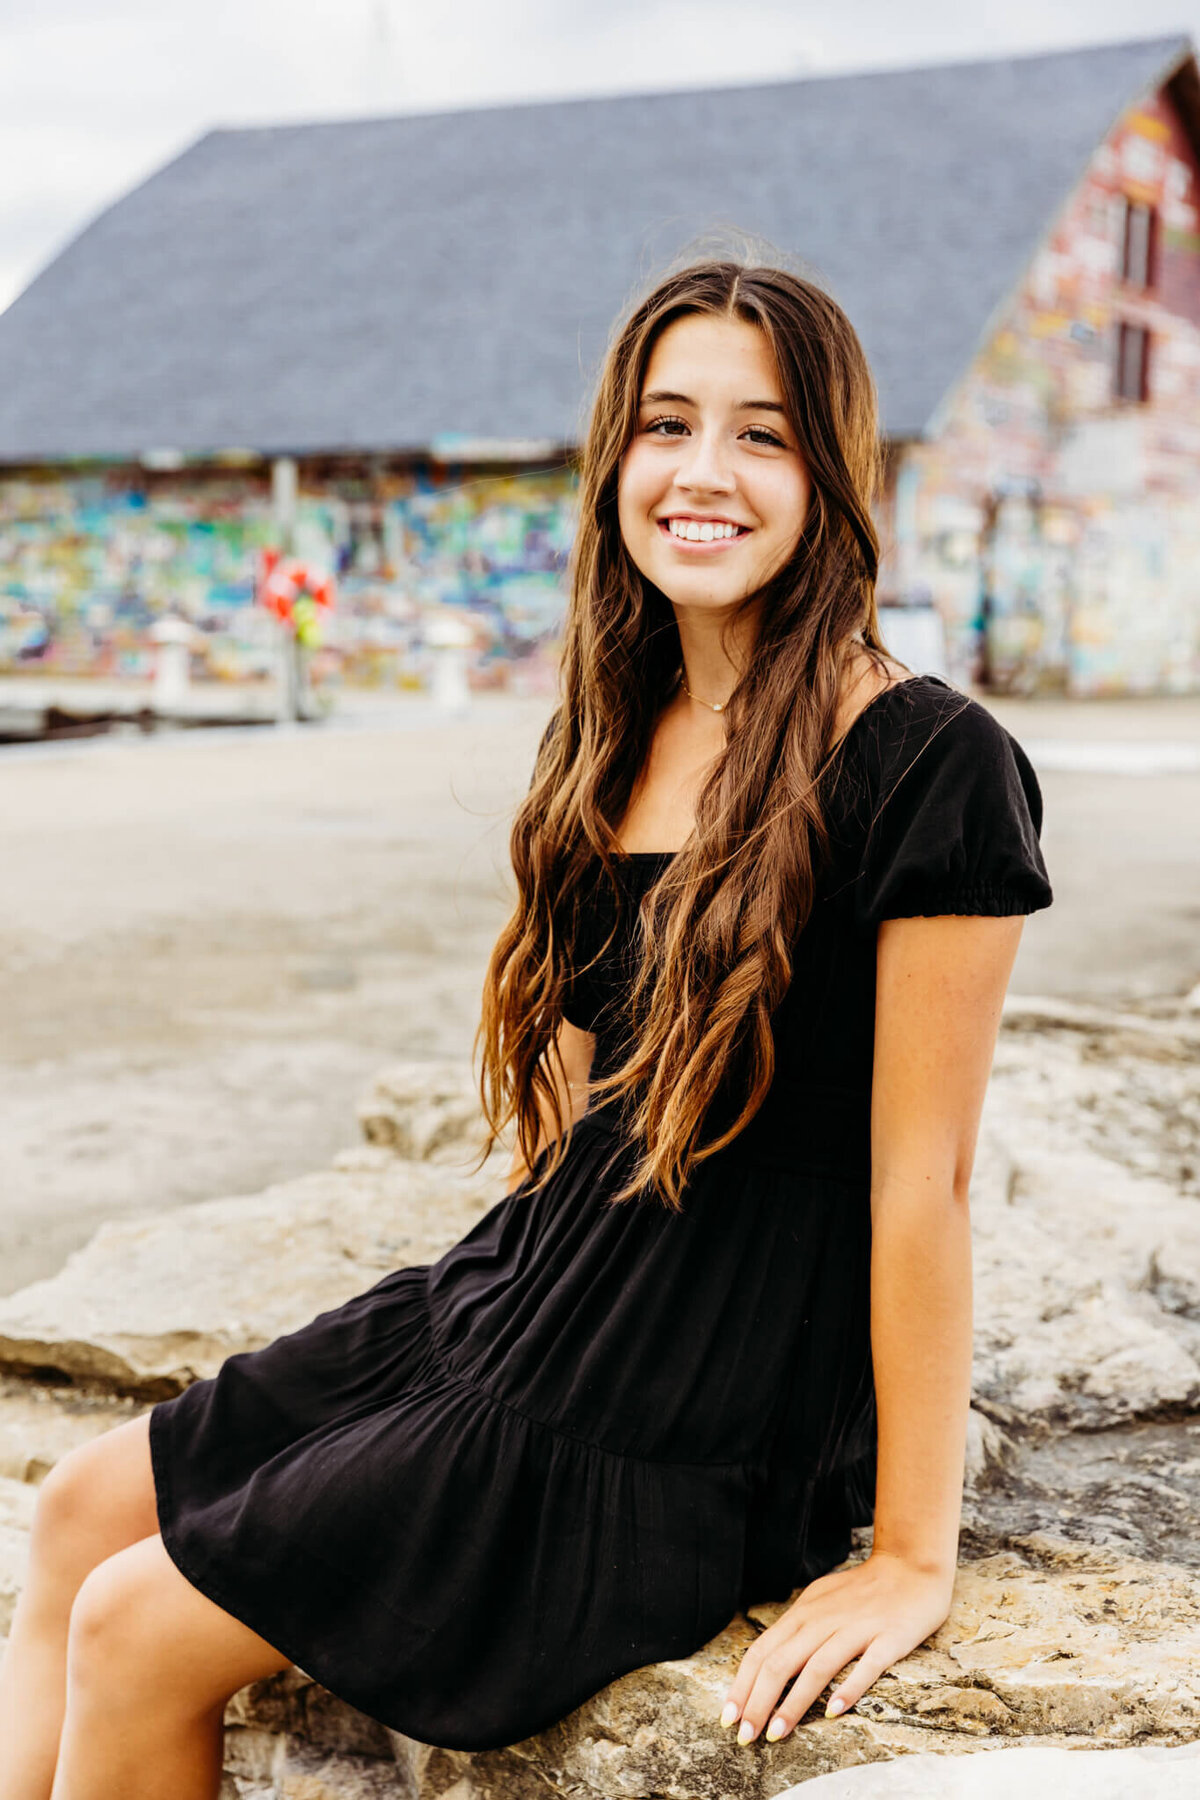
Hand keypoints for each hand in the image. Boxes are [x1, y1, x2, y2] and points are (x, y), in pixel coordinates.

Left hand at [719, 1551, 954, 1743]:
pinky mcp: (889, 1638)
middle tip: (744, 1737)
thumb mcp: (821, 1601)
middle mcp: (825, 1619)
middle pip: (781, 1662)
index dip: (742, 1685)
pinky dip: (848, 1689)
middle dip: (758, 1703)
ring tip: (776, 1734)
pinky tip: (833, 1712)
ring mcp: (857, 1628)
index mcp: (805, 1612)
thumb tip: (768, 1661)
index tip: (728, 1718)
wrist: (912, 1565)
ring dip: (793, 1703)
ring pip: (816, 1667)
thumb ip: (798, 1628)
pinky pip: (866, 1665)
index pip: (762, 1651)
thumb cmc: (864, 1589)